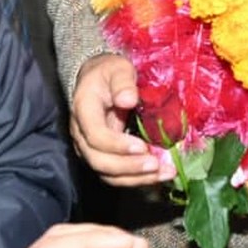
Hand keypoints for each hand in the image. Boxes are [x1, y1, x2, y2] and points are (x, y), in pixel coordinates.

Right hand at [70, 54, 174, 185]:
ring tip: (165, 173)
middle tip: (156, 165)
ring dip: (137, 178)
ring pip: (108, 174)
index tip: (142, 146)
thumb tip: (128, 100)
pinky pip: (117, 175)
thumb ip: (123, 82)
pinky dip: (138, 179)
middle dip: (129, 167)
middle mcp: (82, 135)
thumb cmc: (108, 73)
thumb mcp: (117, 68)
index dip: (117, 145)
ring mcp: (91, 149)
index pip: (95, 136)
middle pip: (100, 161)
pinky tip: (159, 175)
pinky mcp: (104, 156)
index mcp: (84, 111)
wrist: (98, 80)